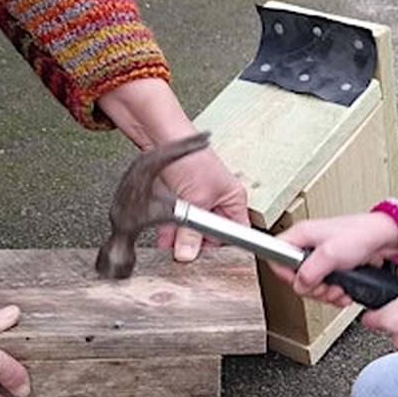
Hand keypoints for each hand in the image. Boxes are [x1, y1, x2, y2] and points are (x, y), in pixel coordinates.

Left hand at [155, 145, 248, 260]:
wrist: (161, 138)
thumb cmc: (189, 158)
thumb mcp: (195, 201)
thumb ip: (191, 231)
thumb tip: (189, 252)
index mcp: (233, 198)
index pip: (235, 233)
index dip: (222, 246)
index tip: (208, 258)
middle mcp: (218, 200)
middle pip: (212, 234)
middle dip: (197, 243)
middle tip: (186, 251)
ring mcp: (198, 200)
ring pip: (193, 229)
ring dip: (181, 238)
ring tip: (172, 244)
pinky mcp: (181, 199)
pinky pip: (179, 222)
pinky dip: (172, 230)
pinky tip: (165, 236)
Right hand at [272, 212, 397, 303]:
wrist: (385, 238)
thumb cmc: (362, 235)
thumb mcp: (331, 255)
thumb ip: (310, 272)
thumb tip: (300, 285)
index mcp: (301, 235)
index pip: (275, 255)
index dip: (284, 273)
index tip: (300, 282)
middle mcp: (309, 245)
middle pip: (295, 276)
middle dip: (312, 288)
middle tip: (325, 288)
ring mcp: (321, 256)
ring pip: (311, 284)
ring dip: (326, 293)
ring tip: (339, 290)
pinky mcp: (334, 266)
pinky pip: (325, 286)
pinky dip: (335, 294)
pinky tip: (344, 291)